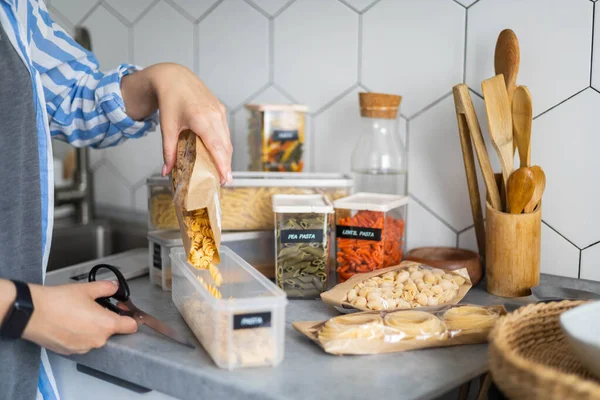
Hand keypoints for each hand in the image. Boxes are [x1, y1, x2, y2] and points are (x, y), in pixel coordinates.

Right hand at [22, 282, 136, 354]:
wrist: (32, 313)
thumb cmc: (58, 302)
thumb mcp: (87, 289)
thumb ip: (106, 288)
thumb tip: (114, 288)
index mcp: (106, 324)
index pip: (131, 326)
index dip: (129, 317)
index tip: (124, 312)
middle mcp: (97, 340)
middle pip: (112, 331)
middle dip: (106, 320)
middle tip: (94, 308)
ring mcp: (84, 348)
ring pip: (96, 337)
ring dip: (92, 328)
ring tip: (78, 315)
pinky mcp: (71, 351)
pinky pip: (82, 343)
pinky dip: (79, 335)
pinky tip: (69, 323)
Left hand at [121, 63, 232, 183]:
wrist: (173, 77)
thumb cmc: (169, 99)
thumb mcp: (167, 127)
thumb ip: (168, 151)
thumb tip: (166, 172)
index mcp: (201, 119)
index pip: (217, 147)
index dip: (223, 165)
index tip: (226, 179)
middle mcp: (215, 115)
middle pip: (225, 146)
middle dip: (226, 165)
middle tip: (223, 181)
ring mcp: (220, 111)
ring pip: (227, 140)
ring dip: (226, 156)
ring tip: (222, 171)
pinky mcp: (220, 109)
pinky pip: (225, 131)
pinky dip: (224, 145)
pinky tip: (219, 153)